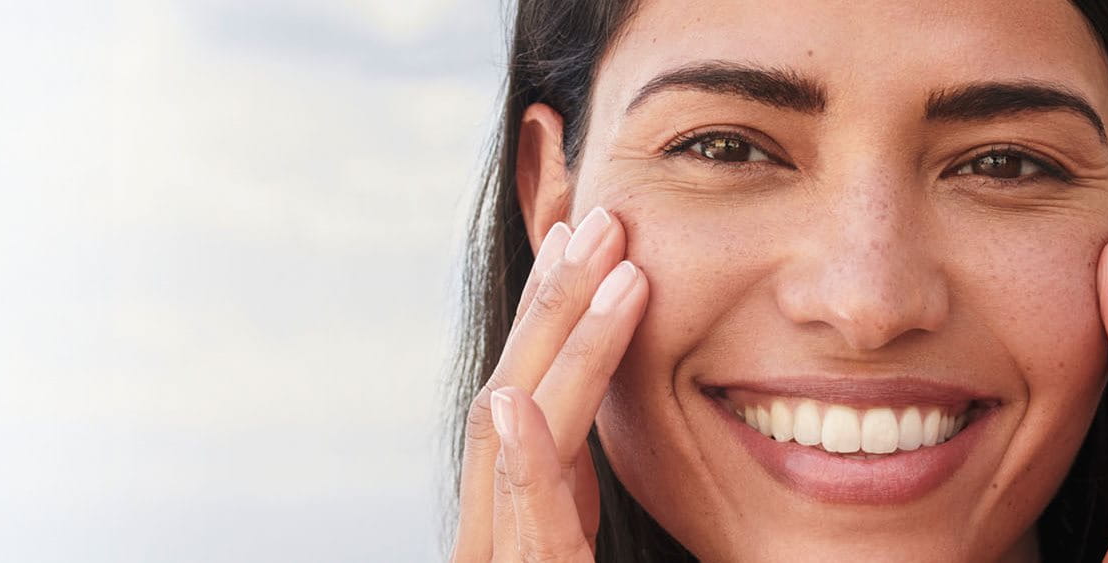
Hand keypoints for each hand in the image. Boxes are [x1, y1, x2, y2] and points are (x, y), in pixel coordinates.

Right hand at [452, 208, 649, 561]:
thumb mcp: (571, 550)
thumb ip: (568, 496)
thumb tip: (574, 417)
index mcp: (504, 518)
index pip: (522, 398)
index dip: (545, 314)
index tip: (576, 238)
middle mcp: (488, 534)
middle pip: (508, 399)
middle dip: (554, 305)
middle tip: (606, 221)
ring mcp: (501, 562)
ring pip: (509, 445)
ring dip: (565, 351)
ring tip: (618, 274)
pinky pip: (530, 528)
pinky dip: (525, 463)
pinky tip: (518, 404)